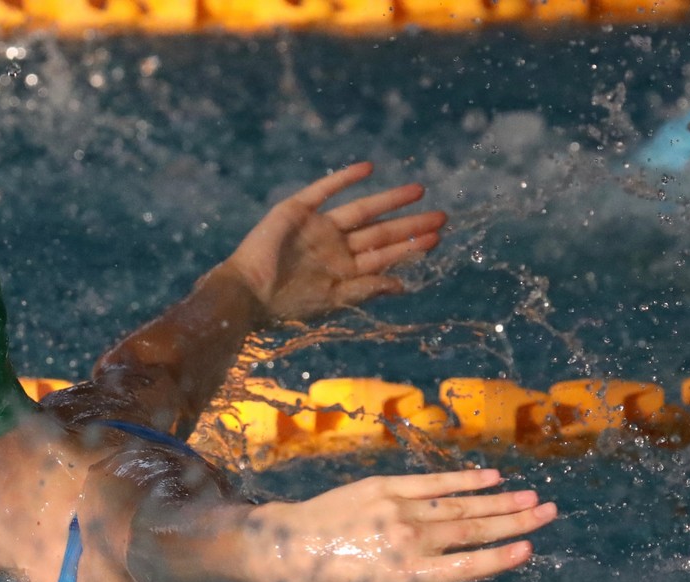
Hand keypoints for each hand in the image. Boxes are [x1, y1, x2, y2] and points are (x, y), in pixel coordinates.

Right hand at [226, 162, 446, 321]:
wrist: (247, 293)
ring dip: (389, 200)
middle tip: (442, 216)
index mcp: (343, 271)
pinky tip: (368, 169)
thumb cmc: (286, 305)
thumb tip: (403, 285)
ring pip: (361, 210)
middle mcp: (334, 248)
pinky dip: (345, 179)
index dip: (410, 247)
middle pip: (380, 232)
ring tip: (418, 190)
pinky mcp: (297, 211)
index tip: (437, 238)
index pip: (384, 256)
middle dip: (409, 225)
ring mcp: (317, 228)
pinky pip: (324, 190)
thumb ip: (366, 289)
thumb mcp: (332, 299)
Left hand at [248, 469, 555, 581]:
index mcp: (407, 576)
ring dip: (498, 499)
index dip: (498, 558)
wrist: (288, 545)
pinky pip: (432, 482)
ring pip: (458, 505)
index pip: (465, 568)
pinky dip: (463, 479)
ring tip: (532, 496)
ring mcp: (396, 510)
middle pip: (471, 531)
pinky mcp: (384, 486)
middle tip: (550, 512)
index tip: (529, 548)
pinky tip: (491, 476)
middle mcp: (406, 541)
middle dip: (515, 521)